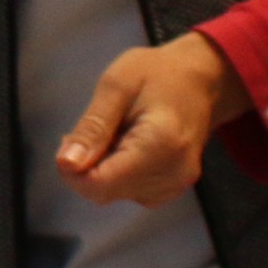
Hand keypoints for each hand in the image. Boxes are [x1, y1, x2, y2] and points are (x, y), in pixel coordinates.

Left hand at [56, 31, 250, 207]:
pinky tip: (125, 145)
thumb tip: (66, 164)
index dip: (73, 170)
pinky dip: (117, 172)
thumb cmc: (159, 74)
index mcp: (161, 146)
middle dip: (86, 165)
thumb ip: (92, 127)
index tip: (69, 139)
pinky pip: (128, 191)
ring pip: (114, 193)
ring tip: (115, 131)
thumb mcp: (116, 85)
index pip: (100, 185)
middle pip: (105, 192)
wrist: (201, 81)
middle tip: (95, 128)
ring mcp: (175, 185)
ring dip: (101, 167)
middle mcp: (173, 175)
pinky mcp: (171, 189)